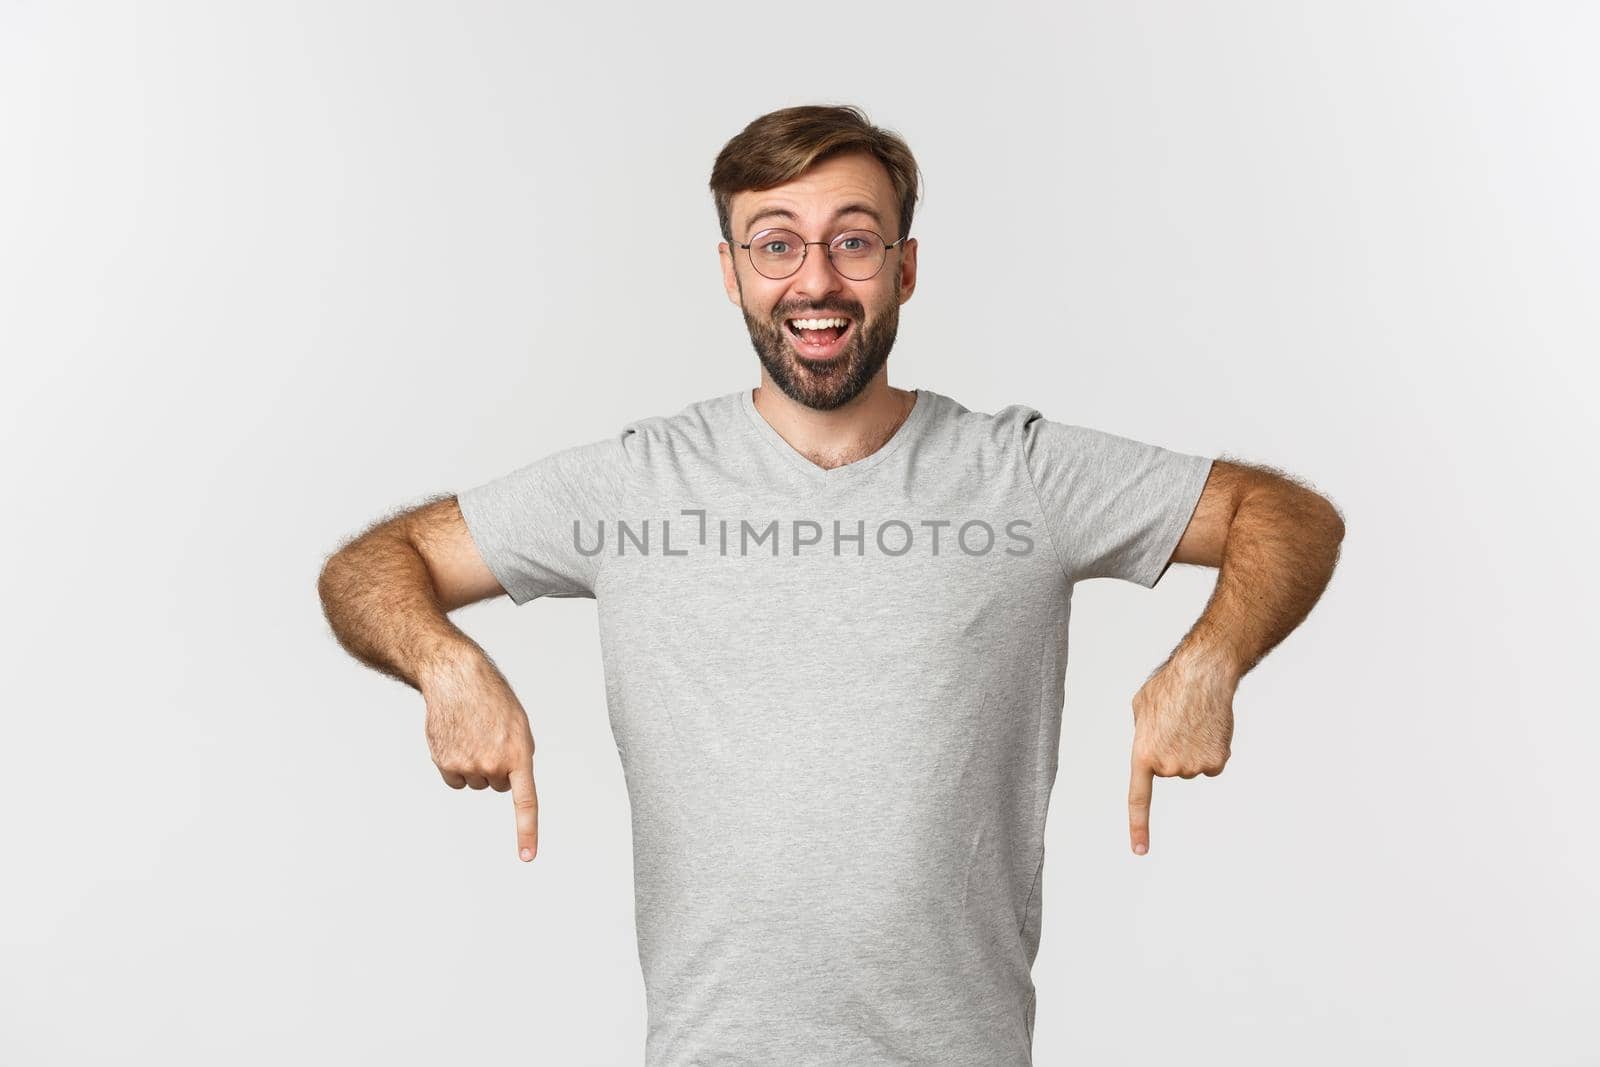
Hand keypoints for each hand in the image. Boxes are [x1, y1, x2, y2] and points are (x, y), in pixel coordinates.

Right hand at [421, 650, 539, 861]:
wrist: (457, 678)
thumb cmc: (492, 700)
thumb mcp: (518, 725)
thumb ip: (520, 757)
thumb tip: (512, 783)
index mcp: (518, 755)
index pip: (525, 801)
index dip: (527, 831)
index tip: (527, 857)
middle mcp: (492, 765)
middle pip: (497, 786)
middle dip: (496, 767)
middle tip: (489, 738)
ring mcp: (467, 766)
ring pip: (476, 782)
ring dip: (475, 764)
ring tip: (473, 734)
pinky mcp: (445, 763)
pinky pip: (456, 780)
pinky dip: (456, 765)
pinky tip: (456, 740)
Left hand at [1127, 647, 1237, 855]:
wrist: (1202, 674)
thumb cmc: (1168, 686)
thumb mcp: (1141, 709)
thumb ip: (1142, 734)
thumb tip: (1150, 746)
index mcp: (1143, 756)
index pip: (1138, 799)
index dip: (1139, 827)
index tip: (1139, 852)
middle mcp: (1168, 768)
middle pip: (1170, 770)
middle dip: (1171, 750)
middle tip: (1176, 724)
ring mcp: (1194, 767)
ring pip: (1192, 766)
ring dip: (1192, 747)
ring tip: (1192, 722)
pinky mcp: (1217, 762)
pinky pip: (1211, 763)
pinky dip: (1211, 748)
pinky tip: (1209, 728)